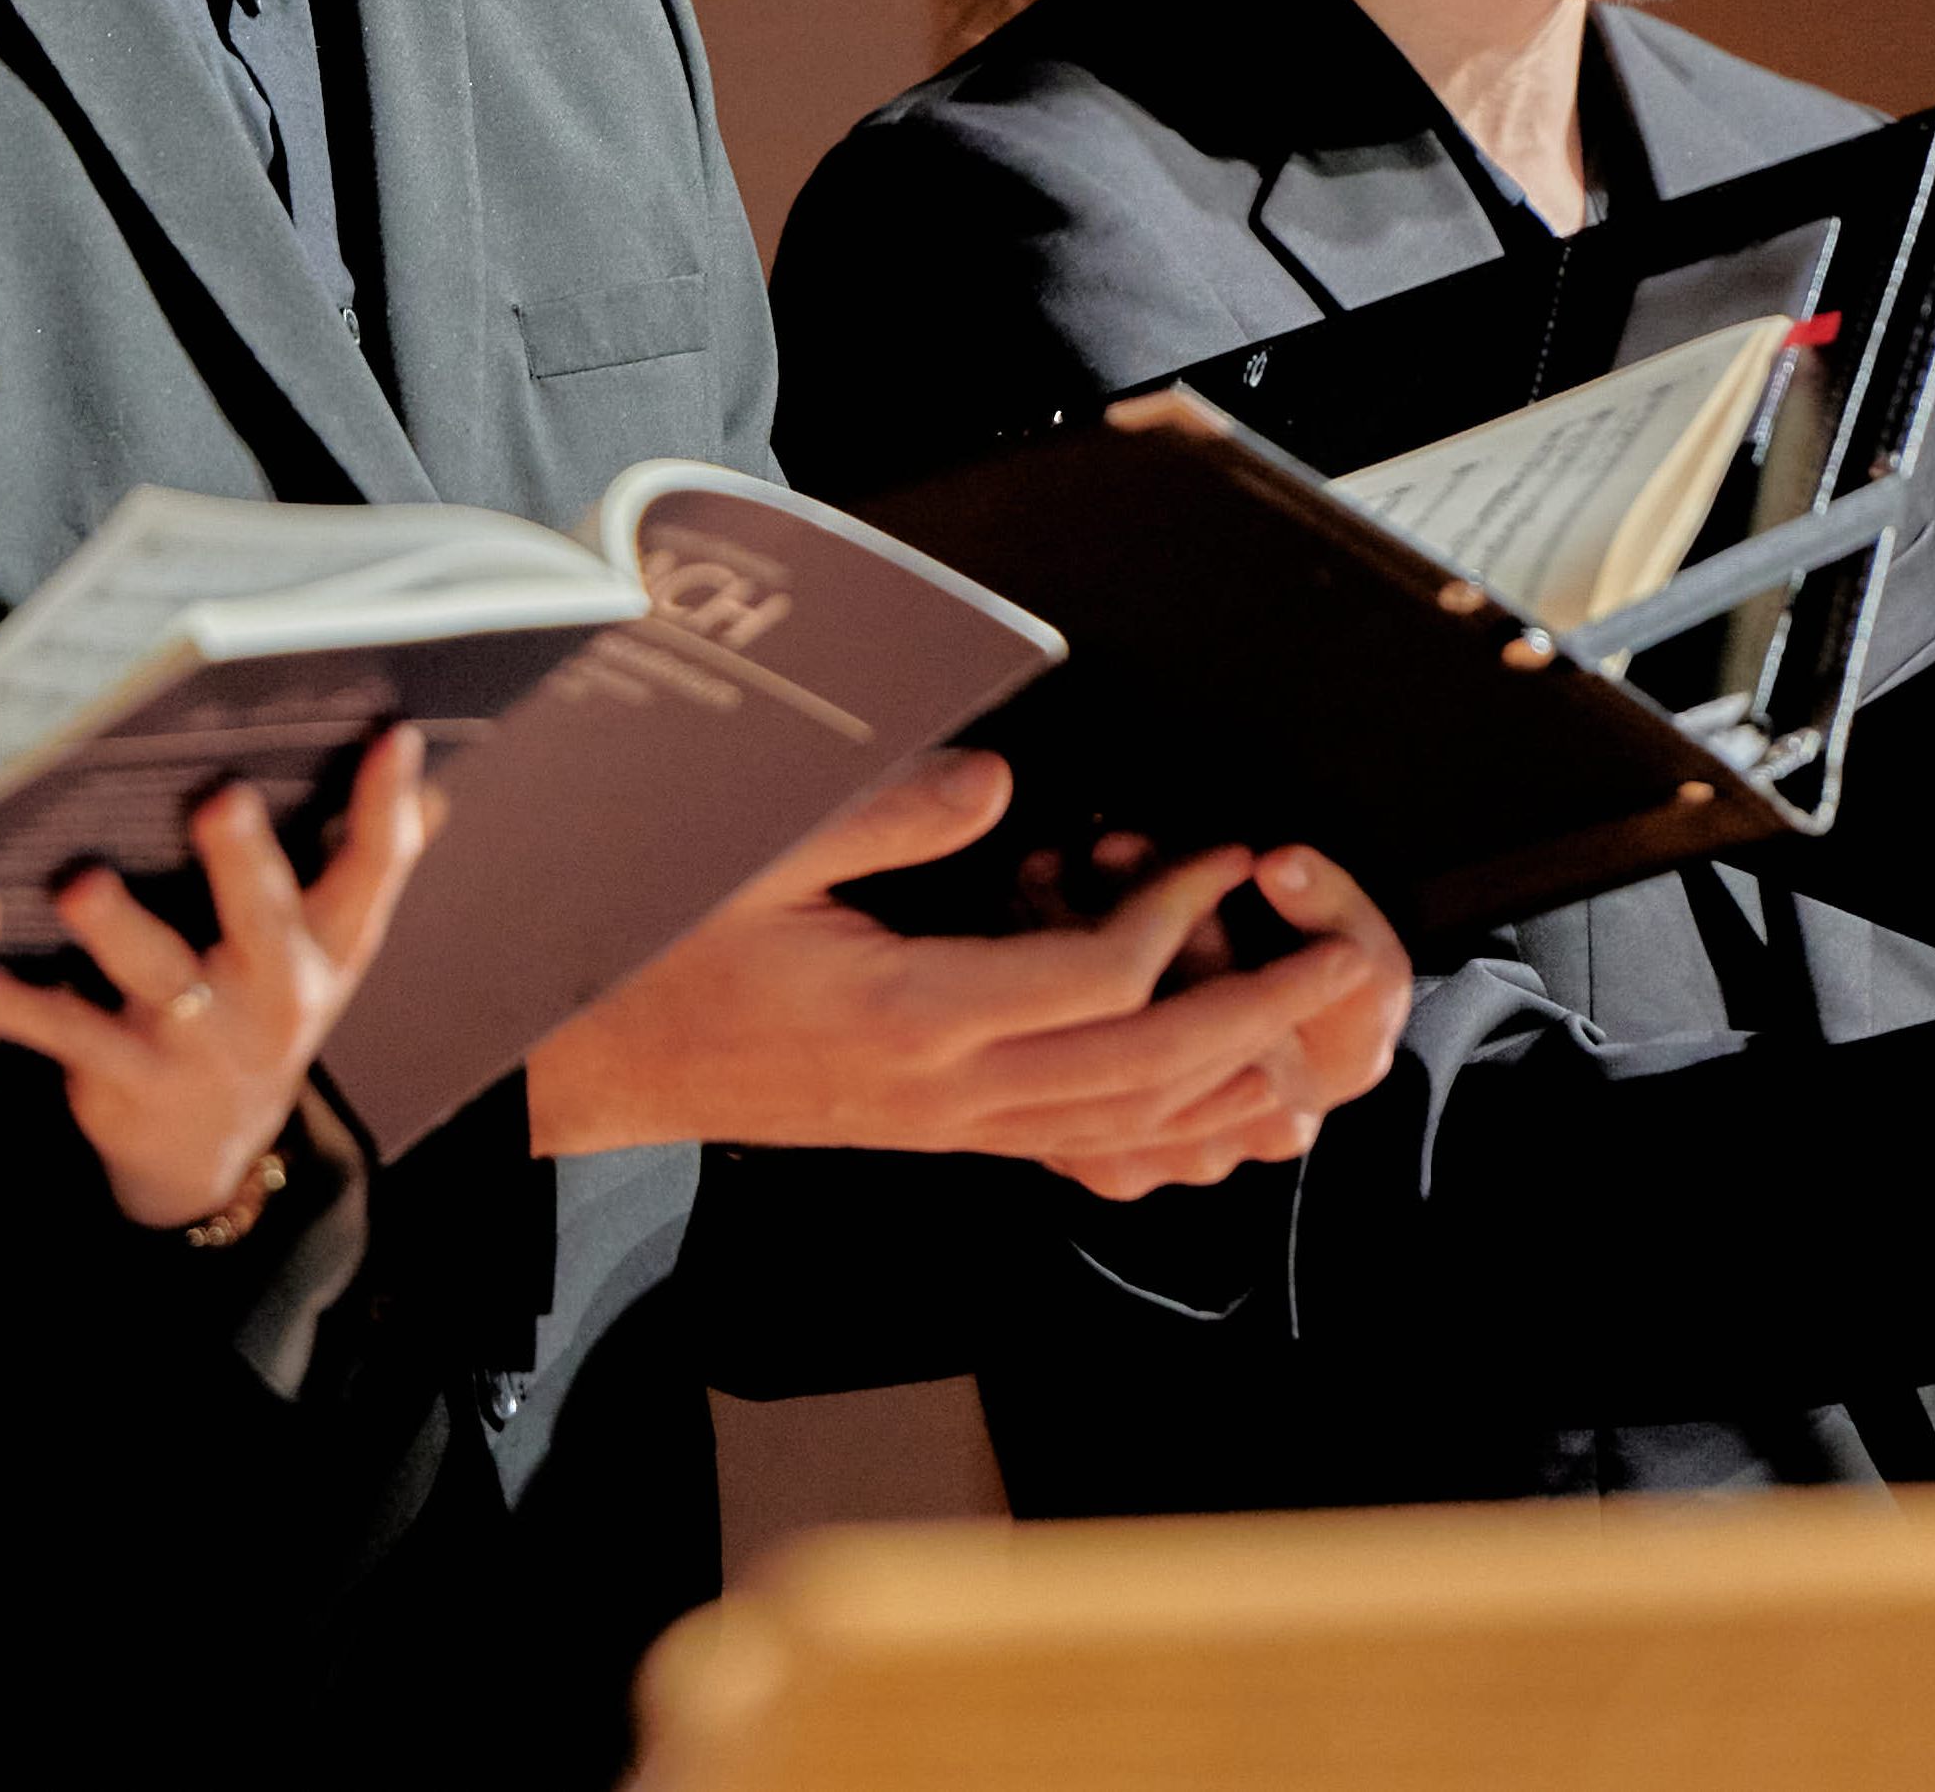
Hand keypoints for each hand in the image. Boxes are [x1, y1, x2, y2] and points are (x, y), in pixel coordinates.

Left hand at [0, 727, 442, 1229]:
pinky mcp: (122, 1076)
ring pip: (158, 977)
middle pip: (263, 920)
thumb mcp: (324, 949)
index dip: (385, 808)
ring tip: (81, 885)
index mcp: (325, 949)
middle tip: (222, 799)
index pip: (370, 873)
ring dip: (117, 929)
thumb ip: (364, 859)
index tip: (393, 736)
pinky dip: (16, 1007)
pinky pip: (65, 1034)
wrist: (210, 1155)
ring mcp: (196, 1040)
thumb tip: (419, 768)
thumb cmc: (261, 1005)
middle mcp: (272, 993)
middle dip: (242, 862)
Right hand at [524, 753, 1409, 1189]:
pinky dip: (1161, 1135)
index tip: (1222, 854)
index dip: (1171, 923)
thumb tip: (1000, 786)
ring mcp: (947, 1126)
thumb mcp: (759, 855)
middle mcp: (945, 1090)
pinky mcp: (940, 1133)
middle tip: (1334, 967)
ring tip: (1310, 1054)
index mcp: (908, 1016)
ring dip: (1226, 1095)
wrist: (600, 1060)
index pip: (1087, 985)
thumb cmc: (667, 950)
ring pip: (1121, 1131)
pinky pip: (1077, 1148)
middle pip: (1138, 1076)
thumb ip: (886, 818)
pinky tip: (1211, 1114)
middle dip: (1252, 1022)